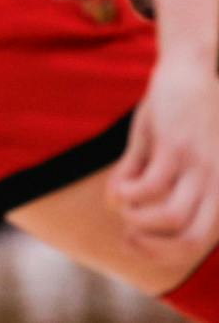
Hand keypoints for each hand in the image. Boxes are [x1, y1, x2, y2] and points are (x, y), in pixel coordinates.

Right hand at [108, 54, 218, 256]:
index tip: (133, 241)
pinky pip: (149, 185)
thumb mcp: (164, 149)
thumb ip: (142, 175)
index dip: (164, 253)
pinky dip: (127, 193)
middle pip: (193, 240)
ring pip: (172, 218)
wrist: (190, 69)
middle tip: (127, 238)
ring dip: (139, 221)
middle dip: (155, 250)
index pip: (200, 241)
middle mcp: (217, 183)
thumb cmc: (178, 110)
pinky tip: (117, 186)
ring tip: (122, 209)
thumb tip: (113, 202)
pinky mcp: (177, 147)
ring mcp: (200, 166)